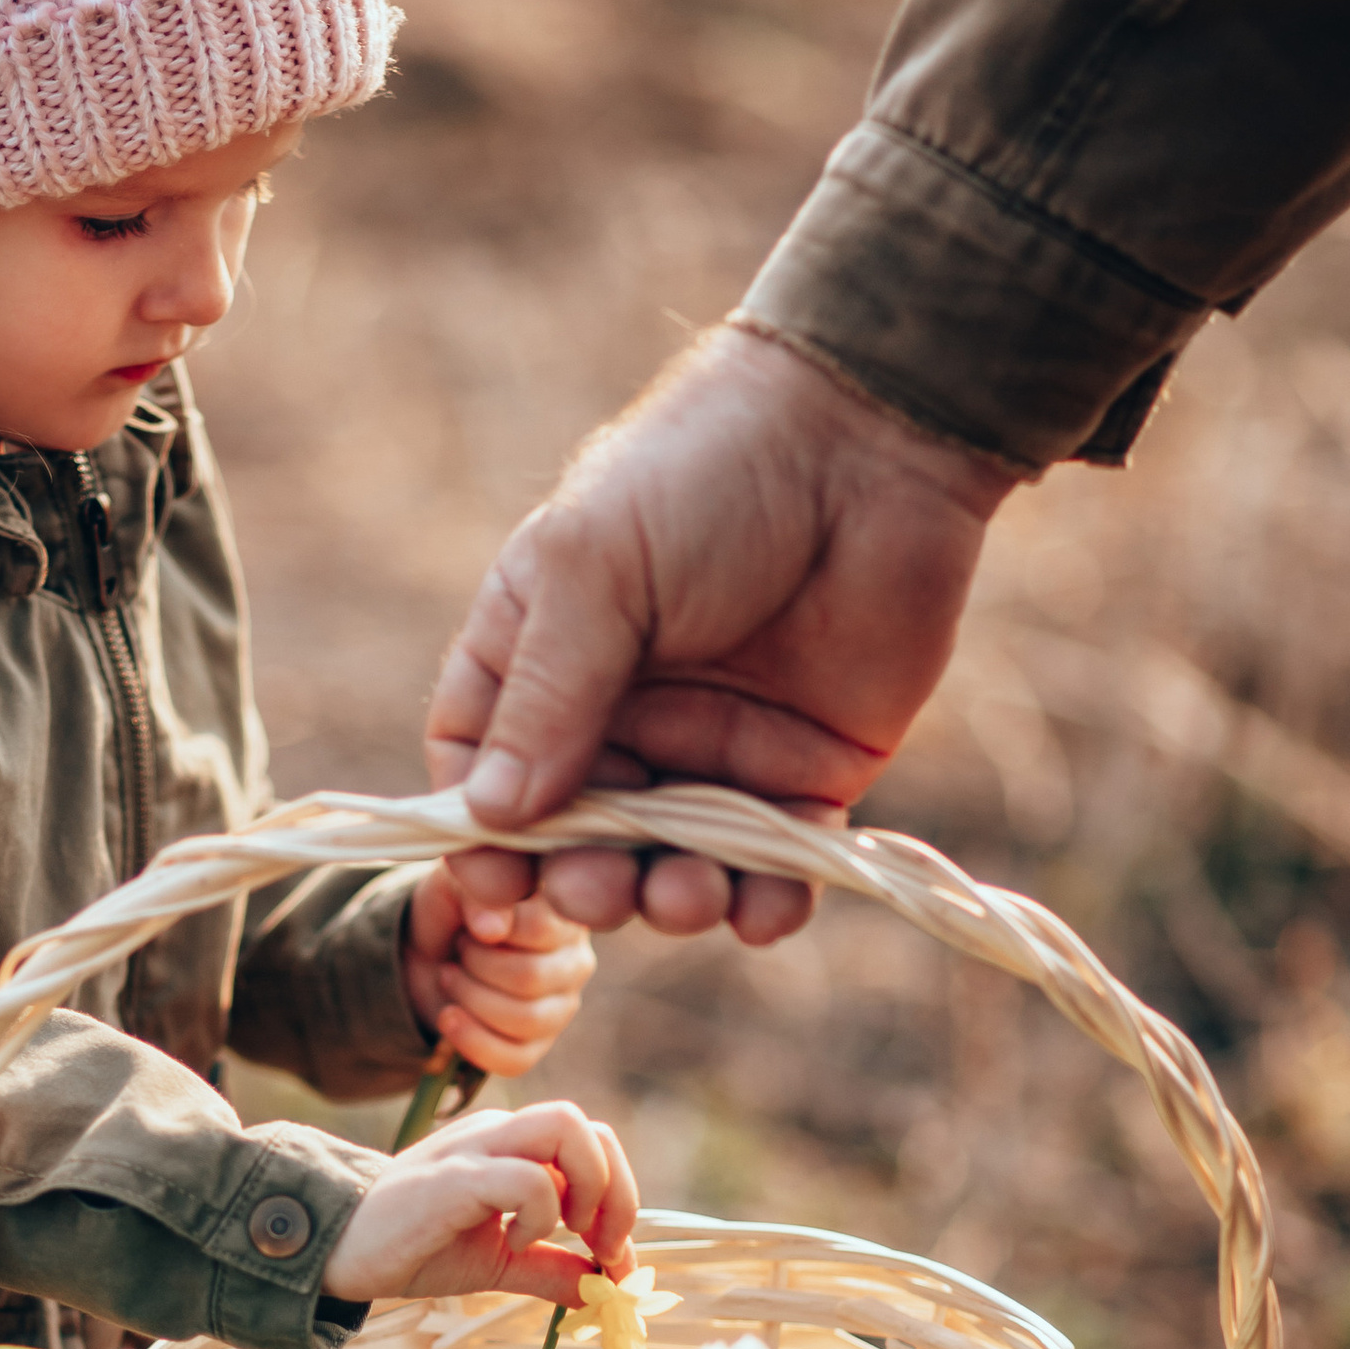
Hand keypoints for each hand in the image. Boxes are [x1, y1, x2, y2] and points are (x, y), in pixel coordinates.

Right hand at [321, 1099, 636, 1306]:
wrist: (341, 1250)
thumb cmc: (415, 1246)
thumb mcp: (500, 1263)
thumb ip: (553, 1268)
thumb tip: (611, 1291)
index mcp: (513, 1146)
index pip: (595, 1145)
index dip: (621, 1200)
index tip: (611, 1261)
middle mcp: (501, 1133)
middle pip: (591, 1128)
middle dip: (617, 1193)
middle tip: (599, 1248)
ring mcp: (478, 1148)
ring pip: (568, 1126)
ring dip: (589, 1188)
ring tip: (564, 1233)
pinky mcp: (457, 1177)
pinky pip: (528, 1177)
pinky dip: (541, 1214)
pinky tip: (511, 1242)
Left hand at [400, 863, 594, 1079]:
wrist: (424, 952)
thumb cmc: (452, 910)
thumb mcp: (456, 884)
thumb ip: (478, 890)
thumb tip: (493, 928)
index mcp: (565, 916)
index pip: (541, 929)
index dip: (492, 928)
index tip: (471, 923)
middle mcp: (574, 962)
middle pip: (531, 978)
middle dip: (476, 965)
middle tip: (459, 950)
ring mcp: (560, 1009)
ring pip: (524, 1020)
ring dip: (470, 998)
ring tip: (450, 976)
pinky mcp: (536, 1047)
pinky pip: (513, 1060)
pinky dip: (470, 1041)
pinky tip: (448, 1016)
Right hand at [423, 324, 1013, 943]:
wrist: (871, 441)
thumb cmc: (705, 476)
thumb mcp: (595, 572)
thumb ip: (545, 696)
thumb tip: (489, 816)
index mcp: (544, 653)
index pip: (481, 767)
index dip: (478, 836)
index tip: (492, 887)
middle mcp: (619, 713)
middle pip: (570, 838)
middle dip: (579, 881)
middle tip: (599, 890)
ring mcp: (710, 750)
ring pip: (667, 867)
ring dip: (667, 900)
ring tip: (685, 894)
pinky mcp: (803, 775)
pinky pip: (769, 869)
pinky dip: (762, 906)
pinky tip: (763, 907)